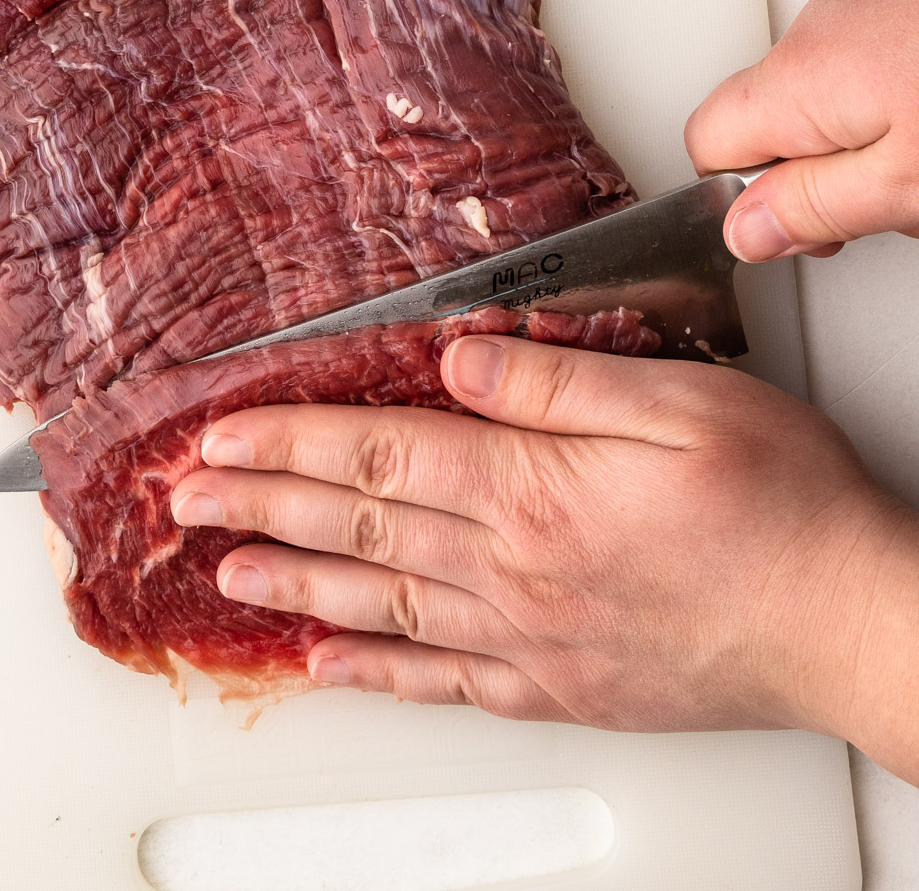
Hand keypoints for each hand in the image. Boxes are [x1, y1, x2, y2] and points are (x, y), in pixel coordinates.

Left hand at [171, 335, 918, 781]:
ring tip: (224, 574)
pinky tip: (331, 669)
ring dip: (294, 585)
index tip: (220, 435)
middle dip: (261, 507)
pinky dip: (376, 674)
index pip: (377, 455)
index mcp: (532, 487)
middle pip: (358, 529)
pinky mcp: (558, 684)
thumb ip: (558, 378)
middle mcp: (513, 570)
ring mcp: (530, 637)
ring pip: (381, 604)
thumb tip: (461, 353)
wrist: (850, 625)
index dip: (289, 442)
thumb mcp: (679, 401)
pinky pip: (442, 682)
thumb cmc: (782, 508)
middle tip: (186, 500)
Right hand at [686, 0, 918, 260]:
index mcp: (797, 76)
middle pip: (770, 123)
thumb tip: (741, 231)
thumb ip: (815, 207)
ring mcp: (863, 3)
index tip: (804, 229)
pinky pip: (870, 65)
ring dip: (867, 145)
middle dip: (819, 177)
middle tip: (885, 208)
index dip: (745, 200)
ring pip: (826, 97)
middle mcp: (818, 28)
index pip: (706, 144)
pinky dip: (898, 104)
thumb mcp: (909, 177)